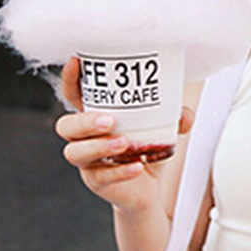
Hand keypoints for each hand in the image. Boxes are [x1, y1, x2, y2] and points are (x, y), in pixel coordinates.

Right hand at [55, 56, 195, 211]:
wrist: (149, 188)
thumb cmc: (148, 150)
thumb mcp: (164, 129)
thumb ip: (175, 118)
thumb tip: (184, 114)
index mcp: (95, 116)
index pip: (74, 95)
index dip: (71, 79)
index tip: (77, 62)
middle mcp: (84, 138)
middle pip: (66, 126)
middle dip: (84, 121)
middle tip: (110, 120)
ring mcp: (88, 161)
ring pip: (76, 152)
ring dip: (98, 146)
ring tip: (124, 143)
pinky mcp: (96, 182)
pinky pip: (101, 177)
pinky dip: (120, 171)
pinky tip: (136, 166)